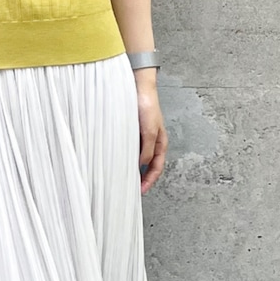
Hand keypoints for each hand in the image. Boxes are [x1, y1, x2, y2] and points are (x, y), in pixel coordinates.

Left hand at [135, 71, 165, 193]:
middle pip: (149, 166)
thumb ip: (147, 150)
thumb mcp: (150, 132)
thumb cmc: (148, 107)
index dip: (150, 181)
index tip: (141, 191)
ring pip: (139, 158)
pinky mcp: (133, 132)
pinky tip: (118, 161)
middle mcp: (152, 142)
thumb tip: (141, 165)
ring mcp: (142, 138)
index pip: (157, 168)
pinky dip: (126, 157)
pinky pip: (130, 149)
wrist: (139, 89)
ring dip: (133, 169)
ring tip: (124, 178)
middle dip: (142, 178)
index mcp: (161, 144)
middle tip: (131, 189)